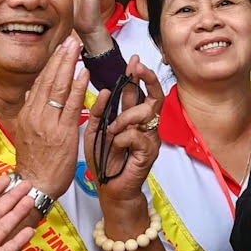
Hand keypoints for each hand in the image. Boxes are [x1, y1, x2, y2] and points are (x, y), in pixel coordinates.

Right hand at [10, 37, 87, 199]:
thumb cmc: (35, 162)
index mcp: (27, 114)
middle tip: (70, 40)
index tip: (60, 49)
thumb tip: (31, 93)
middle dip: (60, 58)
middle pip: (48, 80)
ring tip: (77, 49)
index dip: (51, 64)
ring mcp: (48, 123)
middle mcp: (35, 115)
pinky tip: (85, 74)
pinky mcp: (62, 133)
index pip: (40, 83)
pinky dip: (79, 88)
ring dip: (69, 66)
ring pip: (58, 88)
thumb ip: (30, 112)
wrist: (35, 184)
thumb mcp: (26, 134)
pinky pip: (72, 106)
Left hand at [87, 57, 164, 204]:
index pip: (140, 92)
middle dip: (147, 79)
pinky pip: (137, 136)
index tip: (134, 62)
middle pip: (154, 96)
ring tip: (112, 130)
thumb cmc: (104, 161)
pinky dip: (122, 138)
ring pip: (144, 113)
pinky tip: (116, 146)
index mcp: (132, 118)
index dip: (138, 76)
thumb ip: (100, 112)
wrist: (110, 188)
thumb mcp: (96, 131)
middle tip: (138, 68)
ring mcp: (150, 138)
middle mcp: (145, 126)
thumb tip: (106, 91)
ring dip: (125, 117)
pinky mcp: (149, 153)